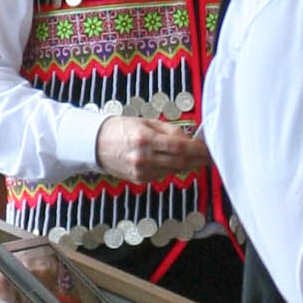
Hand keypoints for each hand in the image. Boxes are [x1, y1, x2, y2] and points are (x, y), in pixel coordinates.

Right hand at [95, 110, 209, 183]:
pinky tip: (171, 161)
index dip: (197, 150)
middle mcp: (143, 157)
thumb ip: (169, 131)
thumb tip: (189, 140)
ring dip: (186, 164)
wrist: (95, 144)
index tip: (208, 150)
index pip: (179, 147)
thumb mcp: (146, 122)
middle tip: (207, 156)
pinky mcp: (139, 179)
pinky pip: (163, 175)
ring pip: (173, 170)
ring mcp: (141, 171)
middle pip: (180, 162)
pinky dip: (171, 168)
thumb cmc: (121, 129)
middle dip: (196, 160)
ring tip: (192, 157)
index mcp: (145, 139)